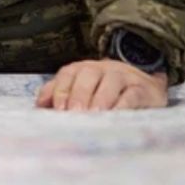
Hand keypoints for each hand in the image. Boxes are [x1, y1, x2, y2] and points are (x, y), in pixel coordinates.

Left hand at [36, 59, 168, 110]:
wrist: (145, 87)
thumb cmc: (104, 92)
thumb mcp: (80, 91)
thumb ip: (57, 95)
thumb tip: (39, 106)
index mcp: (82, 69)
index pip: (68, 74)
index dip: (61, 90)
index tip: (57, 109)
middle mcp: (102, 68)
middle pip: (88, 74)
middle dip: (79, 94)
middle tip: (74, 113)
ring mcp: (124, 77)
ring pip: (111, 81)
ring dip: (101, 98)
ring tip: (93, 115)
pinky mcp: (143, 89)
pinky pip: (132, 94)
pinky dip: (123, 105)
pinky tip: (115, 116)